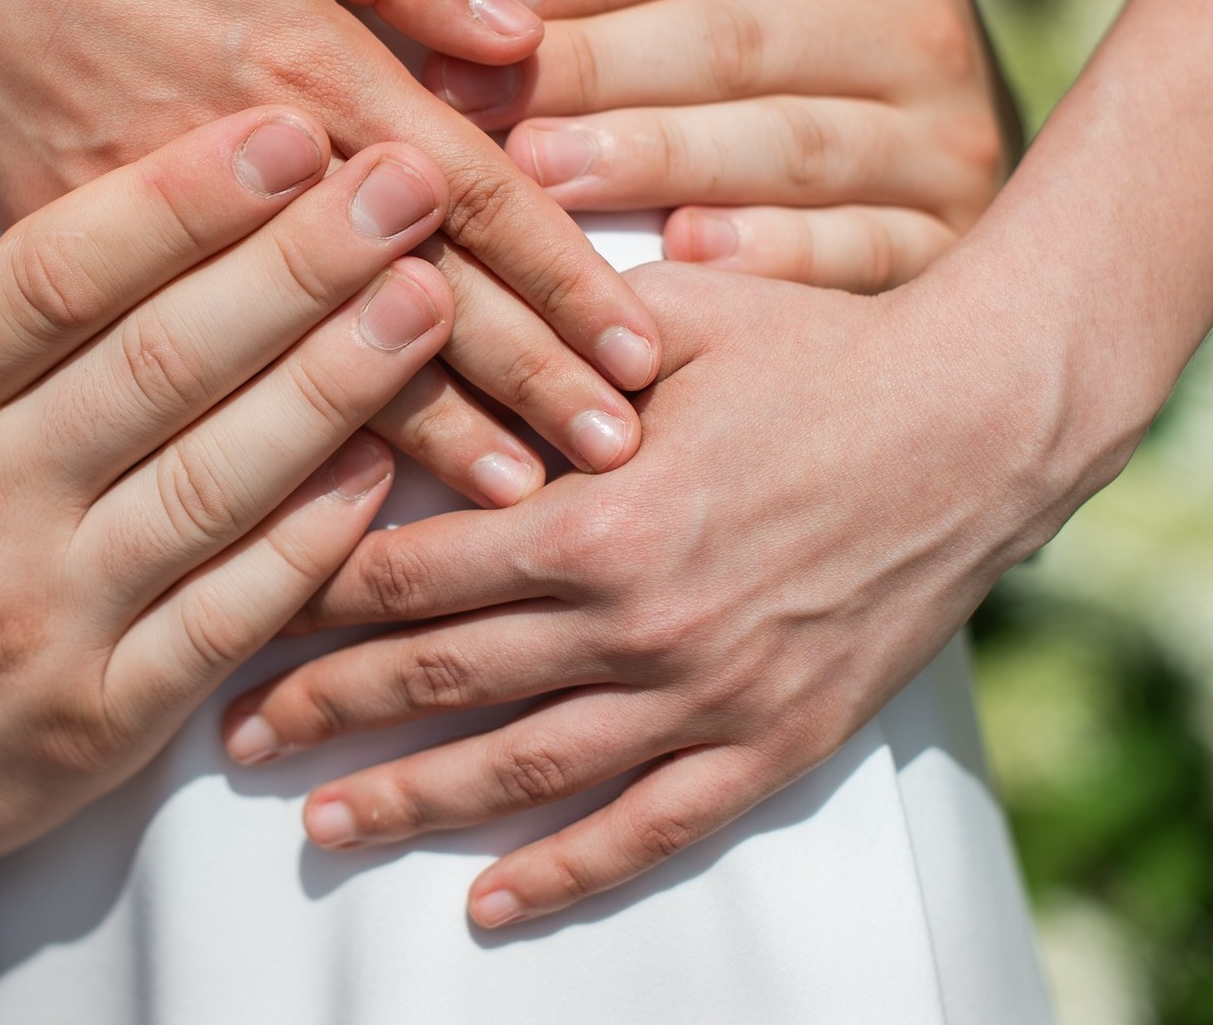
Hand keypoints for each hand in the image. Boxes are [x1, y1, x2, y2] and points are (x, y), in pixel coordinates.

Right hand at [0, 96, 460, 880]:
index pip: (54, 278)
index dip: (180, 200)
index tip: (284, 130)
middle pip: (164, 363)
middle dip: (299, 265)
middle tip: (405, 184)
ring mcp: (46, 618)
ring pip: (217, 483)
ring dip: (335, 385)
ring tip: (430, 298)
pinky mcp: (99, 718)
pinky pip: (229, 617)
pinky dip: (312, 542)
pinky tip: (385, 463)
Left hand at [219, 259, 1120, 925]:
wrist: (982, 425)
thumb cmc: (819, 352)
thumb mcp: (673, 314)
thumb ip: (546, 330)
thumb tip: (420, 313)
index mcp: (597, 516)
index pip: (409, 572)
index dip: (309, 598)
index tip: (235, 611)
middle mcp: (636, 622)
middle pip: (439, 679)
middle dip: (323, 711)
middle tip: (230, 736)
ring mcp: (703, 696)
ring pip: (523, 771)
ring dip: (409, 801)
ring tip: (318, 824)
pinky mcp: (771, 743)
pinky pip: (651, 829)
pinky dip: (565, 872)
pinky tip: (490, 899)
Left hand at [427, 0, 1009, 292]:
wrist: (946, 160)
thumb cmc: (833, 22)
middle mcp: (923, 28)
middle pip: (728, 43)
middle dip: (587, 69)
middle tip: (465, 99)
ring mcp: (940, 145)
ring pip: (778, 148)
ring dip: (651, 161)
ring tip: (535, 176)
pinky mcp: (939, 243)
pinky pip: (848, 252)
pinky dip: (764, 261)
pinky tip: (679, 258)